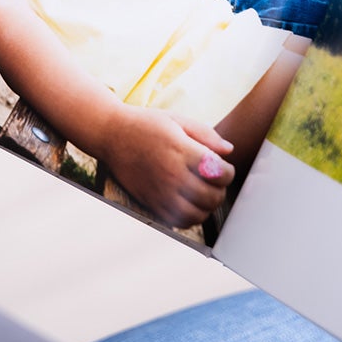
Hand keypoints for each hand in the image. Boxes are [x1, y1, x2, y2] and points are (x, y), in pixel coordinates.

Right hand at [102, 106, 234, 227]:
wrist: (112, 134)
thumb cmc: (146, 125)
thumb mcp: (178, 120)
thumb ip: (206, 135)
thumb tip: (229, 150)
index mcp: (182, 151)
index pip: (220, 173)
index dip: (228, 172)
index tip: (223, 167)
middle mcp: (172, 174)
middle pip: (212, 196)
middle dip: (220, 190)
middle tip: (215, 182)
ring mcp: (161, 191)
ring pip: (197, 214)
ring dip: (207, 207)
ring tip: (204, 194)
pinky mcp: (151, 202)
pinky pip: (178, 221)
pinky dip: (190, 217)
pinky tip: (190, 204)